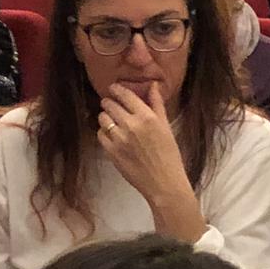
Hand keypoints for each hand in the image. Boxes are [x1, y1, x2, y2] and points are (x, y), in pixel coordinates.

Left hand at [98, 82, 204, 240]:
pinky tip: (112, 135)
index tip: (113, 88)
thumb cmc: (169, 155)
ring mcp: (119, 139)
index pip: (125, 95)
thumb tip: (153, 85)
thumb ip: (157, 104)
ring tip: (111, 121)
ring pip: (102, 118)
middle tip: (111, 104)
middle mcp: (132, 125)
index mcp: (147, 117)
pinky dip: (104, 133)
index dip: (116, 89)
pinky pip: (100, 135)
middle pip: (110, 104)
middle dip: (109, 102)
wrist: (164, 182)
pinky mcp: (111, 152)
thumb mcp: (166, 126)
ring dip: (105, 117)